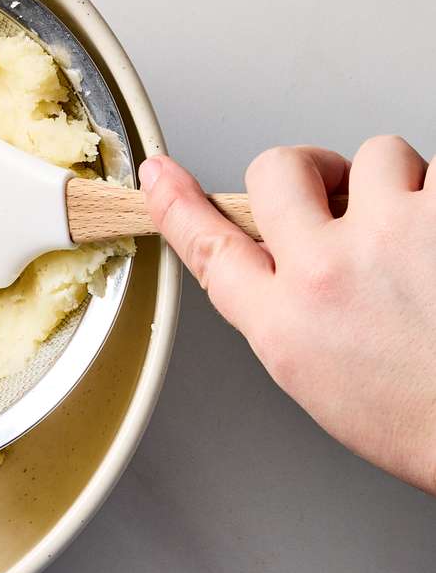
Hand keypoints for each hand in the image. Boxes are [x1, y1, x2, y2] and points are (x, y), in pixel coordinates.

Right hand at [140, 138, 435, 492]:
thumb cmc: (425, 418)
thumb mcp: (320, 379)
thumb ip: (286, 310)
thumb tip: (282, 253)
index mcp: (283, 323)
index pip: (209, 248)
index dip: (178, 205)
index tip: (163, 176)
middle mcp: (326, 272)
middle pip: (277, 171)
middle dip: (308, 170)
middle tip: (339, 190)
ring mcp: (391, 235)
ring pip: (374, 154)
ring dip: (396, 181)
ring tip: (419, 230)